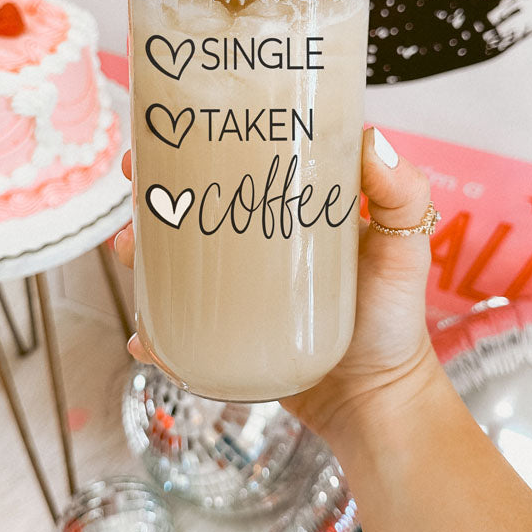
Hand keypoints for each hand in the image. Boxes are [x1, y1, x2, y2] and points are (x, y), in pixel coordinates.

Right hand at [113, 128, 437, 442]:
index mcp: (290, 213)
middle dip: (154, 192)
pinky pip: (176, 328)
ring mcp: (234, 294)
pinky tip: (144, 335)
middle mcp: (255, 248)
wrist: (377, 403)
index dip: (201, 144)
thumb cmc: (393, 317)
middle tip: (136, 184)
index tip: (171, 128)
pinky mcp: (223, 338)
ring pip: (172, 264)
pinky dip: (152, 330)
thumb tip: (369, 136)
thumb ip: (401, 192)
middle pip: (192, 209)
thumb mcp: (404, 246)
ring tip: (128, 249)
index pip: (239, 166)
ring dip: (140, 252)